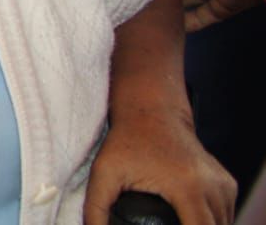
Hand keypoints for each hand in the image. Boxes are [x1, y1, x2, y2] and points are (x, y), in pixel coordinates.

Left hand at [84, 104, 234, 224]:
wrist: (151, 109)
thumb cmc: (126, 139)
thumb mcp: (103, 172)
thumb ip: (96, 207)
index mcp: (187, 187)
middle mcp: (212, 186)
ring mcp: (223, 184)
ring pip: (224, 223)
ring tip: (176, 223)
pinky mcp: (226, 182)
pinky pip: (226, 213)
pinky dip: (213, 222)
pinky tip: (195, 222)